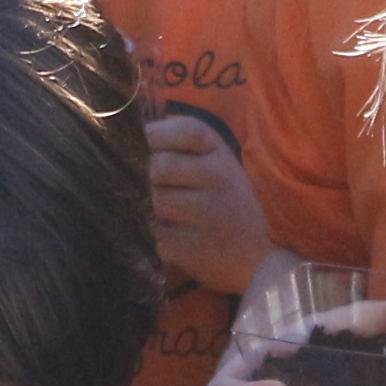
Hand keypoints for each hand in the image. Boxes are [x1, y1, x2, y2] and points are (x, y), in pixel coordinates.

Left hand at [145, 113, 269, 294]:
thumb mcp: (213, 164)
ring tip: (134, 208)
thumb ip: (175, 145)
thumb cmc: (225, 202)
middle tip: (127, 184)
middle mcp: (220, 177)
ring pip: (153, 201)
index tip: (134, 147)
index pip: (183, 130)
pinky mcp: (195, 248)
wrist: (260, 257)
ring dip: (136, 205)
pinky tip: (146, 232)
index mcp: (219, 151)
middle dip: (137, 175)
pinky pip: (154, 235)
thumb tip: (124, 128)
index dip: (152, 135)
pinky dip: (142, 234)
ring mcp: (210, 214)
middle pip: (160, 166)